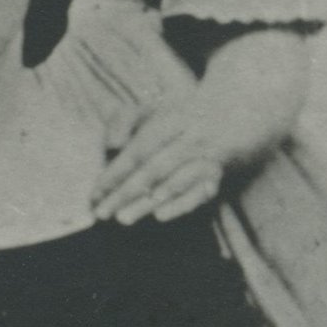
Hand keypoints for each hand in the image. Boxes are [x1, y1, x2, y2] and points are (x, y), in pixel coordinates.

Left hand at [94, 92, 228, 224]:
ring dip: (149, 202)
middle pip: (154, 168)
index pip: (139, 149)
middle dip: (126, 192)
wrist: (230, 115)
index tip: (95, 193)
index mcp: (171, 119)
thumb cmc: (175, 116)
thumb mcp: (148, 109)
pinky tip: (161, 215)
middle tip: (103, 212)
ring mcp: (207, 158)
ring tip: (124, 218)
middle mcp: (191, 139)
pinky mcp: (217, 175)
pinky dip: (182, 205)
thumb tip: (112, 145)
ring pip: (175, 183)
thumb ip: (123, 120)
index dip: (116, 172)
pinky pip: (201, 194)